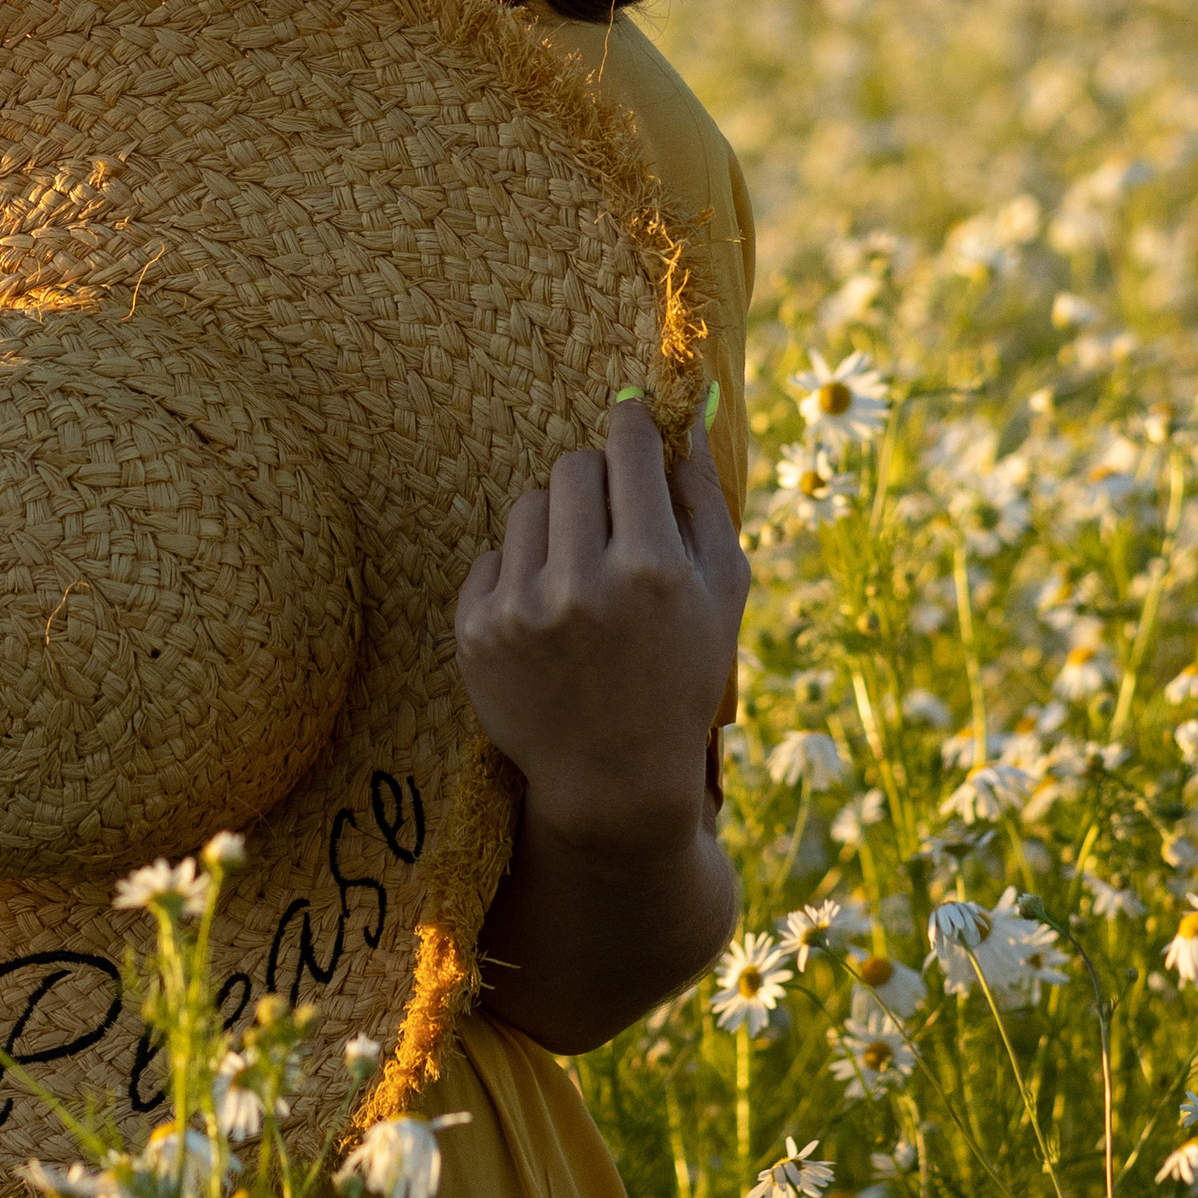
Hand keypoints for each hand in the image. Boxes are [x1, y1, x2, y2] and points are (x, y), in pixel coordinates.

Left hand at [455, 400, 748, 848]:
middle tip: (614, 516)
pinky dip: (520, 573)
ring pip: (529, 505)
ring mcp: (521, 609)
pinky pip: (492, 556)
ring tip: (582, 579)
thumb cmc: (681, 677)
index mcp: (651, 568)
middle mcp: (582, 584)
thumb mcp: (722, 593)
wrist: (613, 780)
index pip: (628, 446)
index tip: (631, 421)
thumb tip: (685, 417)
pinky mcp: (475, 632)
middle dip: (597, 478)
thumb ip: (706, 500)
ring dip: (557, 525)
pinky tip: (548, 618)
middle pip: (573, 465)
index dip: (632, 424)